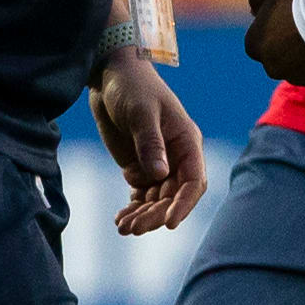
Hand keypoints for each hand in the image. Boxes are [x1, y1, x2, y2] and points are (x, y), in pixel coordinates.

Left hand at [91, 48, 209, 233]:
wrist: (110, 77)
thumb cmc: (132, 87)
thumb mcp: (141, 112)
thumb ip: (150, 142)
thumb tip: (159, 174)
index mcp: (187, 142)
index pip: (194, 181)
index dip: (184, 204)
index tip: (170, 224)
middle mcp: (176, 157)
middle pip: (173, 196)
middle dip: (156, 214)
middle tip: (134, 228)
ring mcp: (158, 164)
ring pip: (156, 200)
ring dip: (143, 216)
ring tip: (124, 228)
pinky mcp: (139, 167)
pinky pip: (141, 196)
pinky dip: (132, 209)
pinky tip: (120, 220)